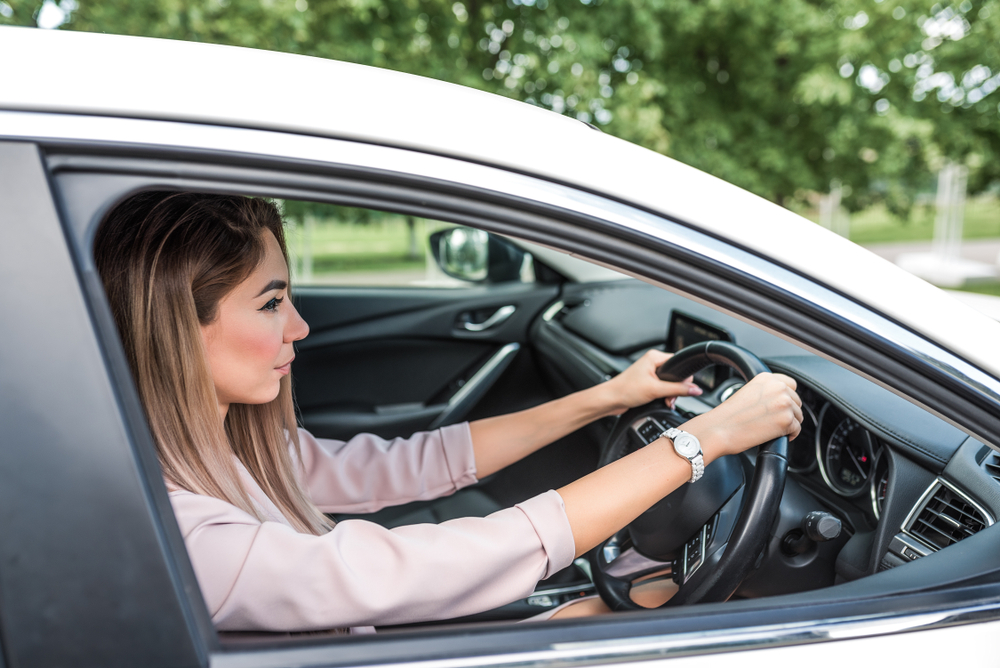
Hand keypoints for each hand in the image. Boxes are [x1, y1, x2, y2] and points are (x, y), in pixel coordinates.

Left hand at [601, 349, 702, 415]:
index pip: (679, 362)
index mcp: (654, 357)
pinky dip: (665, 396)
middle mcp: (652, 362)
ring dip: (671, 394)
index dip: (684, 376)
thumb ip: (678, 389)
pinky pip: (663, 388)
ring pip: (670, 383)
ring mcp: (650, 373)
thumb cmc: (625, 390)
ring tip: (666, 401)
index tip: (685, 388)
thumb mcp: (656, 390)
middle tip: (671, 397)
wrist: (610, 400)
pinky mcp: (648, 383)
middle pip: (676, 374)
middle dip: (677, 388)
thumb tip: (696, 389)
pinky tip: (663, 402)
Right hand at [682, 373, 801, 461]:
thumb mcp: (747, 393)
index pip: (791, 384)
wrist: (719, 430)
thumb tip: (781, 401)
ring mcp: (784, 403)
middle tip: (774, 421)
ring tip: (773, 429)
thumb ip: (766, 392)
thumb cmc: (728, 416)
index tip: (782, 405)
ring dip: (789, 424)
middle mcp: (778, 387)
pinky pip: (797, 430)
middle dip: (788, 412)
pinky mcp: (786, 420)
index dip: (788, 396)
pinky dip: (789, 435)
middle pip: (797, 401)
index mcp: (766, 378)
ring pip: (798, 416)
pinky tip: (776, 436)